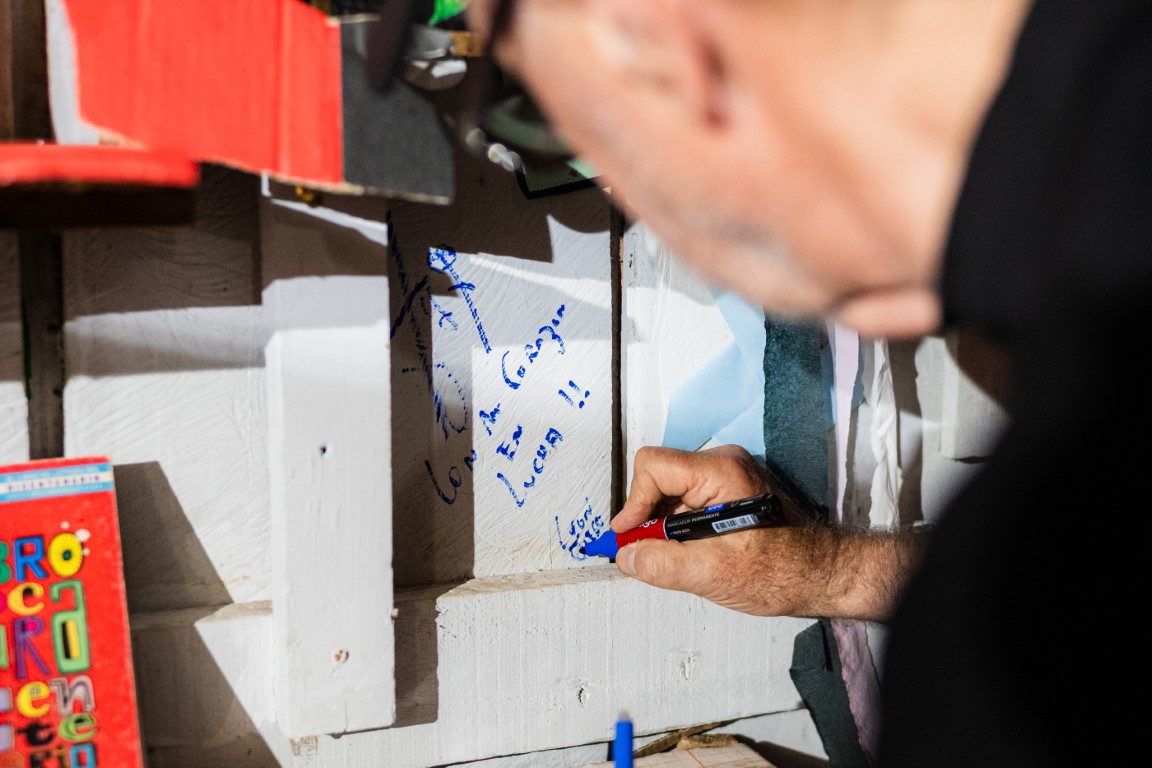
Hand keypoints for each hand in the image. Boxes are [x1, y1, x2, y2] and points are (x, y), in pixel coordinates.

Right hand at [614, 445, 924, 620]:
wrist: (825, 575)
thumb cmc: (785, 570)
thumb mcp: (712, 574)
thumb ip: (661, 563)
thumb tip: (627, 555)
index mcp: (721, 472)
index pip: (653, 467)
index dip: (633, 502)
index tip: (627, 534)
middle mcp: (725, 464)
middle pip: (660, 478)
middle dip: (651, 518)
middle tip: (651, 553)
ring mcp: (730, 475)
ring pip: (673, 492)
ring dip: (668, 525)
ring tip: (686, 557)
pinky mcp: (732, 490)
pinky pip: (690, 501)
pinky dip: (684, 527)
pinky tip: (700, 552)